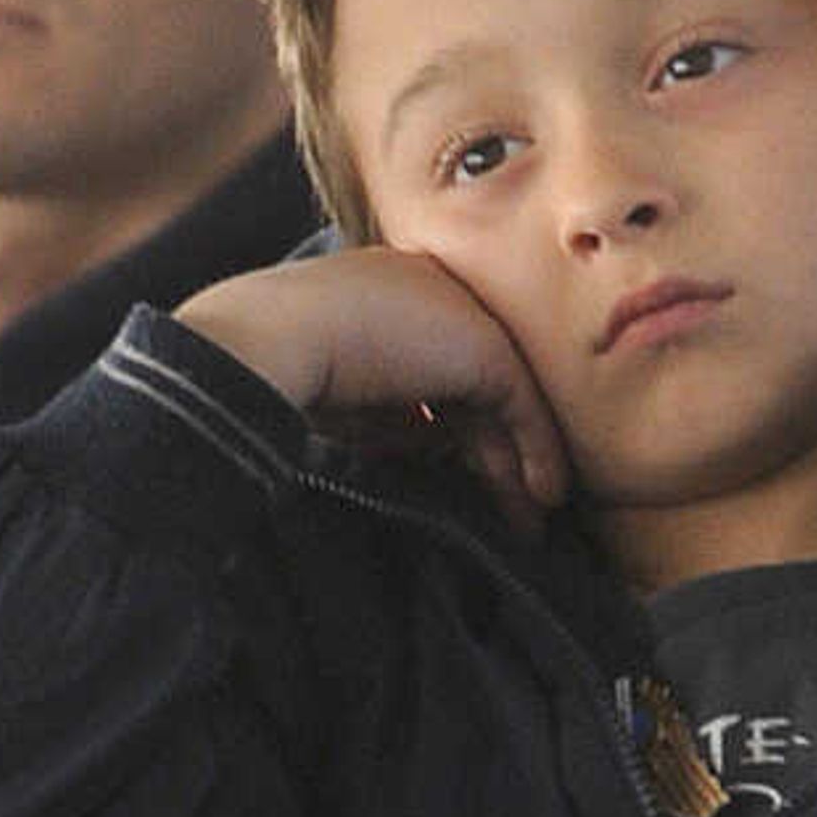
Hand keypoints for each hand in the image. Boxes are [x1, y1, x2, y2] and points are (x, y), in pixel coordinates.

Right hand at [176, 253, 566, 524]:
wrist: (276, 337)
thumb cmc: (287, 368)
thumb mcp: (348, 395)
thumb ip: (392, 412)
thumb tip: (429, 445)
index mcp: (394, 295)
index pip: (439, 368)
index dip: (454, 431)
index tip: (463, 482)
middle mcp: (436, 293)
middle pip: (476, 386)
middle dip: (495, 455)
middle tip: (512, 511)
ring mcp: (464, 312)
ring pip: (505, 399)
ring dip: (519, 465)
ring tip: (527, 524)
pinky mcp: (486, 345)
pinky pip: (522, 406)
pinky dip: (537, 452)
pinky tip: (540, 497)